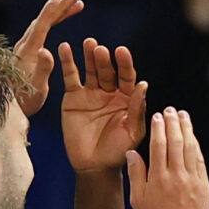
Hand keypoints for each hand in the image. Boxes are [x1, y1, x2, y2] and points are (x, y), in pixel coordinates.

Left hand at [13, 0, 84, 115]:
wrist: (4, 107)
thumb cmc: (23, 100)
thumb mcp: (36, 88)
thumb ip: (43, 69)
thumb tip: (47, 50)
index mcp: (29, 50)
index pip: (44, 23)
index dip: (56, 8)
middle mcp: (24, 45)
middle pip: (44, 19)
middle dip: (60, 6)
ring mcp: (24, 48)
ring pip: (42, 24)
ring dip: (58, 12)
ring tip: (72, 4)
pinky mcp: (25, 53)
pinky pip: (40, 32)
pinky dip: (51, 22)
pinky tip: (56, 21)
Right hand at [60, 38, 148, 170]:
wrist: (94, 165)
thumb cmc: (118, 151)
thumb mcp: (133, 131)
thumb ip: (137, 109)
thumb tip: (143, 85)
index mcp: (127, 98)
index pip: (127, 77)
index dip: (125, 64)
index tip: (122, 51)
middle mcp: (110, 92)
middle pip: (108, 71)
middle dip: (104, 60)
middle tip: (100, 49)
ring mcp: (91, 93)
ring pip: (90, 70)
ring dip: (89, 56)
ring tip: (88, 43)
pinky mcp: (73, 97)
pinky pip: (71, 77)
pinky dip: (67, 62)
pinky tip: (65, 48)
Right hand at [126, 107, 208, 208]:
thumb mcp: (138, 200)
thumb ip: (136, 174)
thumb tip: (132, 153)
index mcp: (158, 178)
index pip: (158, 145)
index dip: (158, 128)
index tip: (157, 116)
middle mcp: (177, 175)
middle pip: (176, 142)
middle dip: (173, 123)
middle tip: (170, 110)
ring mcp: (192, 179)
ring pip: (190, 147)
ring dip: (186, 129)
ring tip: (183, 116)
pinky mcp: (203, 184)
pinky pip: (199, 160)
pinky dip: (195, 146)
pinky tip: (192, 137)